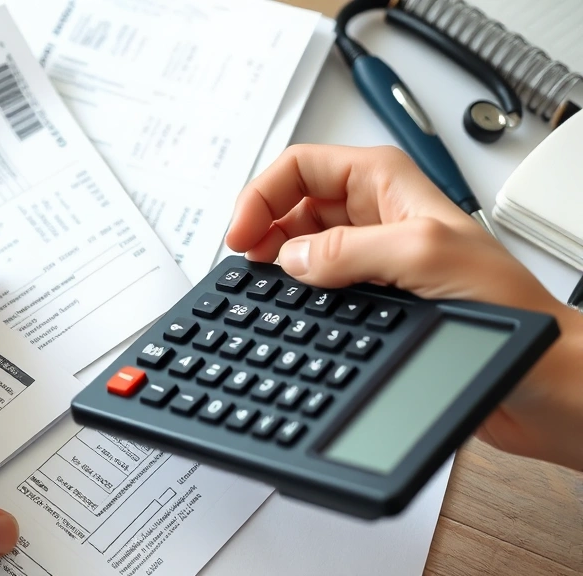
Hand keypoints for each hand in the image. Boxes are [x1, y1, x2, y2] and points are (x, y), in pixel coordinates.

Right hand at [227, 145, 582, 470]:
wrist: (534, 370)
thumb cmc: (506, 304)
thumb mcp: (421, 255)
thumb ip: (348, 250)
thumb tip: (289, 258)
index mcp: (387, 184)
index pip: (300, 167)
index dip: (261, 195)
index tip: (241, 235)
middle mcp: (374, 216)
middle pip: (291, 204)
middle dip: (262, 227)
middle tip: (245, 262)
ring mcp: (369, 258)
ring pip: (298, 246)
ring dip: (274, 263)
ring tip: (258, 286)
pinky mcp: (368, 297)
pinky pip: (314, 287)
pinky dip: (292, 296)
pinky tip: (285, 309)